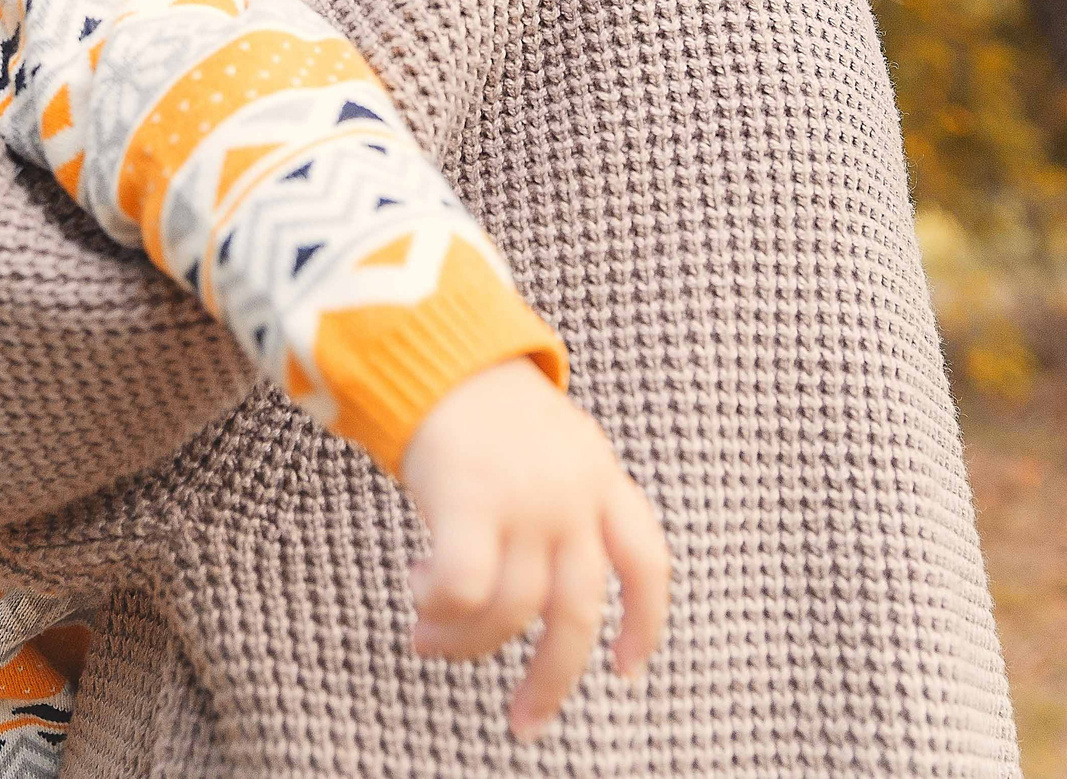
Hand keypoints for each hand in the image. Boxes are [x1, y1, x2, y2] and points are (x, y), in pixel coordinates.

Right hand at [398, 358, 670, 739]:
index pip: (647, 561)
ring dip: (466, 642)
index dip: (646, 623)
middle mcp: (572, 495)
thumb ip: (561, 500)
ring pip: (510, 611)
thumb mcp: (549, 443)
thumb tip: (539, 584)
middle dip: (551, 681)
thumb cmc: (479, 399)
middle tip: (525, 722)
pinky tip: (419, 603)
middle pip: (577, 614)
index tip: (628, 670)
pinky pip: (464, 588)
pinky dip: (443, 612)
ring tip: (430, 638)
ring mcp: (524, 499)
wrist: (432, 344)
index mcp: (600, 477)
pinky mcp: (469, 501)